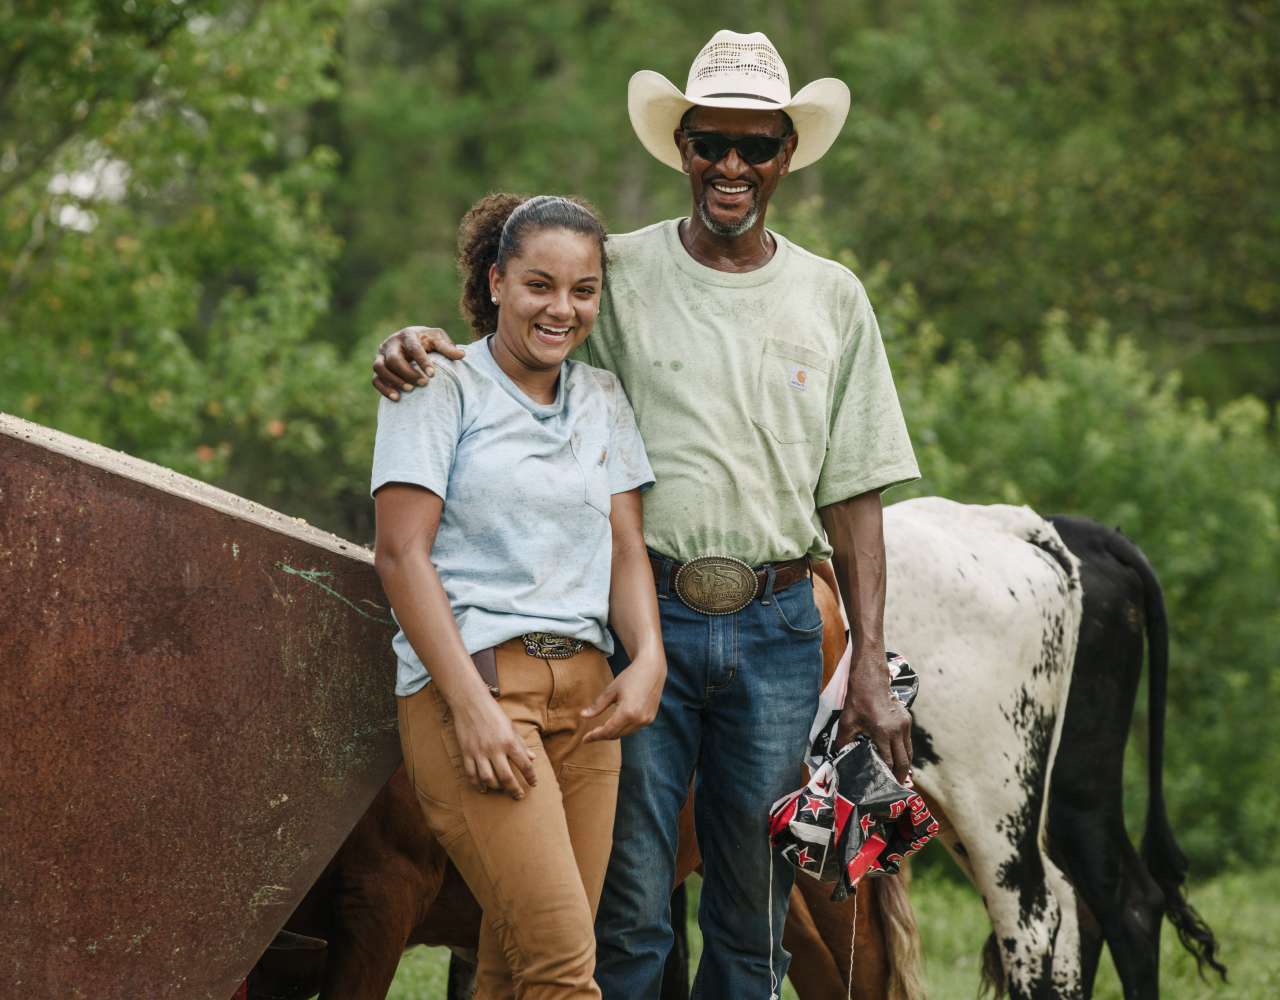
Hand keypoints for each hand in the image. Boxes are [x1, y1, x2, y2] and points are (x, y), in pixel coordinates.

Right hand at [371, 326, 465, 400]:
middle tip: (424, 383)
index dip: (422, 361)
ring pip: (380, 368)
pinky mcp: (378, 368)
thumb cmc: (428, 341)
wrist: (413, 342)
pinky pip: (375, 380)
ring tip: (410, 390)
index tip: (433, 375)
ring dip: (394, 381)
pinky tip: (397, 398)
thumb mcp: (439, 339)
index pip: (413, 348)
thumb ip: (447, 348)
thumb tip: (462, 355)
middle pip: (393, 359)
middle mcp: (391, 344)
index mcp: (407, 335)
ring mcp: (381, 356)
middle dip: (408, 373)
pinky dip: (384, 389)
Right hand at [450, 692, 537, 798]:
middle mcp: (495, 749)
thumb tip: (532, 758)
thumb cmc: (494, 713)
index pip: (524, 765)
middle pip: (506, 777)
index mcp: (509, 741)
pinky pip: (471, 774)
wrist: (470, 702)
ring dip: (496, 788)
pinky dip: (477, 784)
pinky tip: (483, 788)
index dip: (531, 777)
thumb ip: (521, 744)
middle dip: (514, 790)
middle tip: (519, 796)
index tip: (534, 783)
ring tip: (501, 790)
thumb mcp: (511, 726)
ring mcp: (479, 752)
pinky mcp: (466, 752)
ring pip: (488, 779)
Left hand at [580, 651, 665, 742]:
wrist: (652, 669)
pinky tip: (616, 723)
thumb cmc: (630, 676)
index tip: (584, 739)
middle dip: (602, 735)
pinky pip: (633, 728)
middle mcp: (638, 719)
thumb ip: (597, 706)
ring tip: (601, 729)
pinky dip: (623, 728)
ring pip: (625, 733)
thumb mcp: (611, 690)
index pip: (608, 731)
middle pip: (616, 734)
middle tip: (590, 735)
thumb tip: (583, 716)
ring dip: (613, 732)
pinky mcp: (650, 718)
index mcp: (627, 712)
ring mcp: (646, 720)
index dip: (595, 736)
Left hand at [837, 652, 912, 782]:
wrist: (871, 679)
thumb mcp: (847, 722)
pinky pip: (908, 741)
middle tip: (896, 787)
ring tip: (898, 776)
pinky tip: (897, 758)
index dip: (888, 775)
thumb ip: (844, 742)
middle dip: (900, 775)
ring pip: (908, 751)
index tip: (885, 786)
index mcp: (884, 732)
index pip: (890, 761)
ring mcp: (905, 724)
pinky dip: (904, 752)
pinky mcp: (907, 720)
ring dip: (904, 764)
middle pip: (904, 761)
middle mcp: (898, 730)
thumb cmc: (857, 700)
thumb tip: (838, 758)